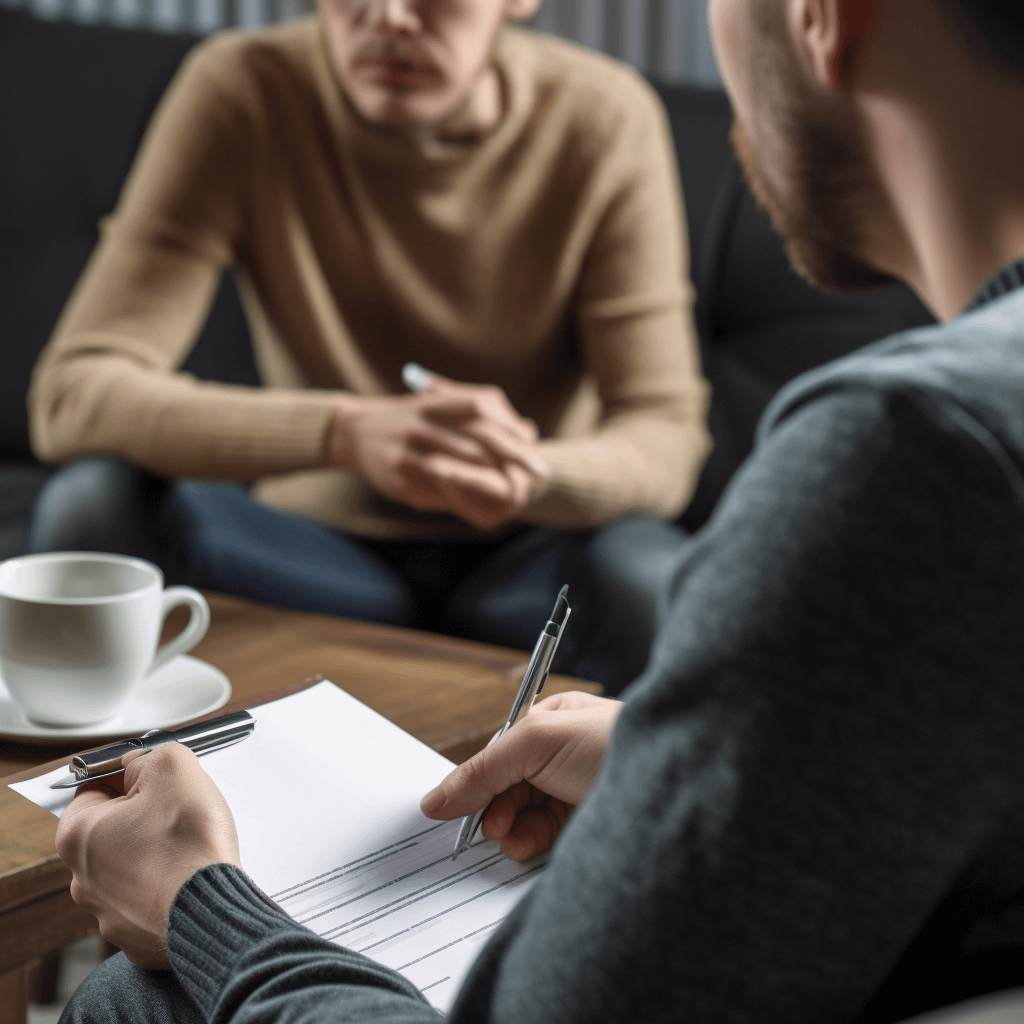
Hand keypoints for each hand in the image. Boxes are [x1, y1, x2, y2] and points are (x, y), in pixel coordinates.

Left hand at [55, 744, 240, 968]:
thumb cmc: (190, 848)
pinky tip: (188, 877)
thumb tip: (141, 762)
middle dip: (145, 817)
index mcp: (77, 835)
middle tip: (178, 813)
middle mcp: (82, 879)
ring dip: (157, 852)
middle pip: (114, 828)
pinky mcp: (134, 935)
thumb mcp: (174, 767)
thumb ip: (150, 755)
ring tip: (188, 848)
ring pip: (132, 865)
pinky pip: (150, 898)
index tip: (157, 782)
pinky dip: (168, 886)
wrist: (213, 911)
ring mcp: (108, 912)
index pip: (95, 788)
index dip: (131, 778)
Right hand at [327, 377, 549, 530]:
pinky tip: (488, 501)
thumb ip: (479, 411)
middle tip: (541, 473)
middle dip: (515, 458)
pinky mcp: (399, 480)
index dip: (511, 427)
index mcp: (430, 403)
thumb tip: (528, 429)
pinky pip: (442, 492)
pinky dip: (468, 496)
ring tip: (521, 486)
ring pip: (463, 469)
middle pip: (478, 441)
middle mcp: (417, 425)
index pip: (480, 407)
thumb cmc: (409, 417)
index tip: (535, 443)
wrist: (353, 433)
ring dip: (496, 480)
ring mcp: (406, 454)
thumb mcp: (438, 404)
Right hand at [420, 692, 622, 860]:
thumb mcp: (537, 740)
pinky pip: (545, 839)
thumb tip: (436, 798)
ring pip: (524, 816)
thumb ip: (483, 769)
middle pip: (508, 788)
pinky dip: (530, 845)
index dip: (477, 780)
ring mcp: (574, 789)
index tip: (454, 807)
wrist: (675, 781)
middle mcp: (562, 754)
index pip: (499, 753)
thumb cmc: (614, 742)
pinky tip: (527, 847)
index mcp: (551, 721)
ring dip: (511, 830)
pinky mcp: (586, 824)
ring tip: (511, 838)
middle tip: (491, 827)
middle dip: (495, 809)